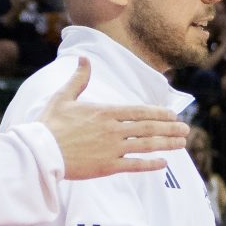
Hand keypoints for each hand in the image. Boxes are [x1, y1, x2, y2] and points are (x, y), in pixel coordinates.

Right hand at [37, 58, 184, 180]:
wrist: (39, 151)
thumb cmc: (49, 124)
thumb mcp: (63, 97)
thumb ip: (78, 79)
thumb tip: (83, 59)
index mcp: (105, 112)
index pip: (140, 111)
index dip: (160, 113)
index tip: (174, 115)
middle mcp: (113, 129)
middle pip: (149, 127)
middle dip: (170, 128)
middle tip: (186, 128)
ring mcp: (112, 148)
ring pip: (147, 145)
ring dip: (168, 143)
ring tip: (182, 142)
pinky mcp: (108, 166)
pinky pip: (136, 165)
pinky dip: (152, 164)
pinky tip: (164, 163)